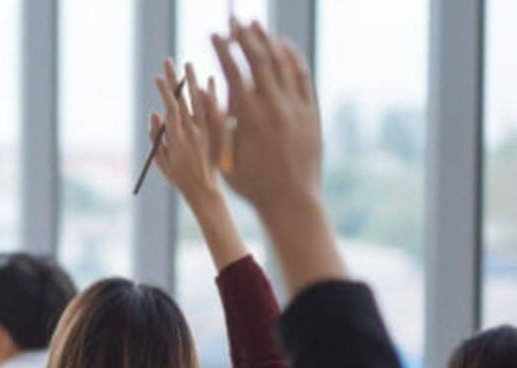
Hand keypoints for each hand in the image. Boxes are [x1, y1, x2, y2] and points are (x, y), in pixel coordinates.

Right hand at [150, 59, 226, 200]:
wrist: (204, 190)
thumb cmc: (179, 177)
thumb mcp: (161, 160)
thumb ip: (156, 137)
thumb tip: (154, 114)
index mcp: (176, 136)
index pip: (170, 106)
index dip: (164, 90)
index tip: (157, 76)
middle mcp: (192, 130)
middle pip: (183, 98)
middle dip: (174, 78)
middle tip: (169, 60)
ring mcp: (205, 130)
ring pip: (199, 100)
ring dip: (193, 80)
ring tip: (188, 64)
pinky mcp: (215, 133)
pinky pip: (214, 110)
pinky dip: (212, 95)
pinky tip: (210, 80)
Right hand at [209, 18, 321, 212]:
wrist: (290, 200)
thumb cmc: (251, 183)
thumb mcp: (225, 154)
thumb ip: (217, 122)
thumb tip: (207, 93)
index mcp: (248, 117)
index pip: (233, 71)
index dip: (222, 49)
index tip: (213, 34)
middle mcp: (273, 107)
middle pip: (258, 59)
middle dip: (244, 35)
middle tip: (233, 18)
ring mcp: (295, 107)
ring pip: (282, 63)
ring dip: (267, 41)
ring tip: (256, 25)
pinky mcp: (310, 112)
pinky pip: (302, 77)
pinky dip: (292, 58)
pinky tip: (283, 46)